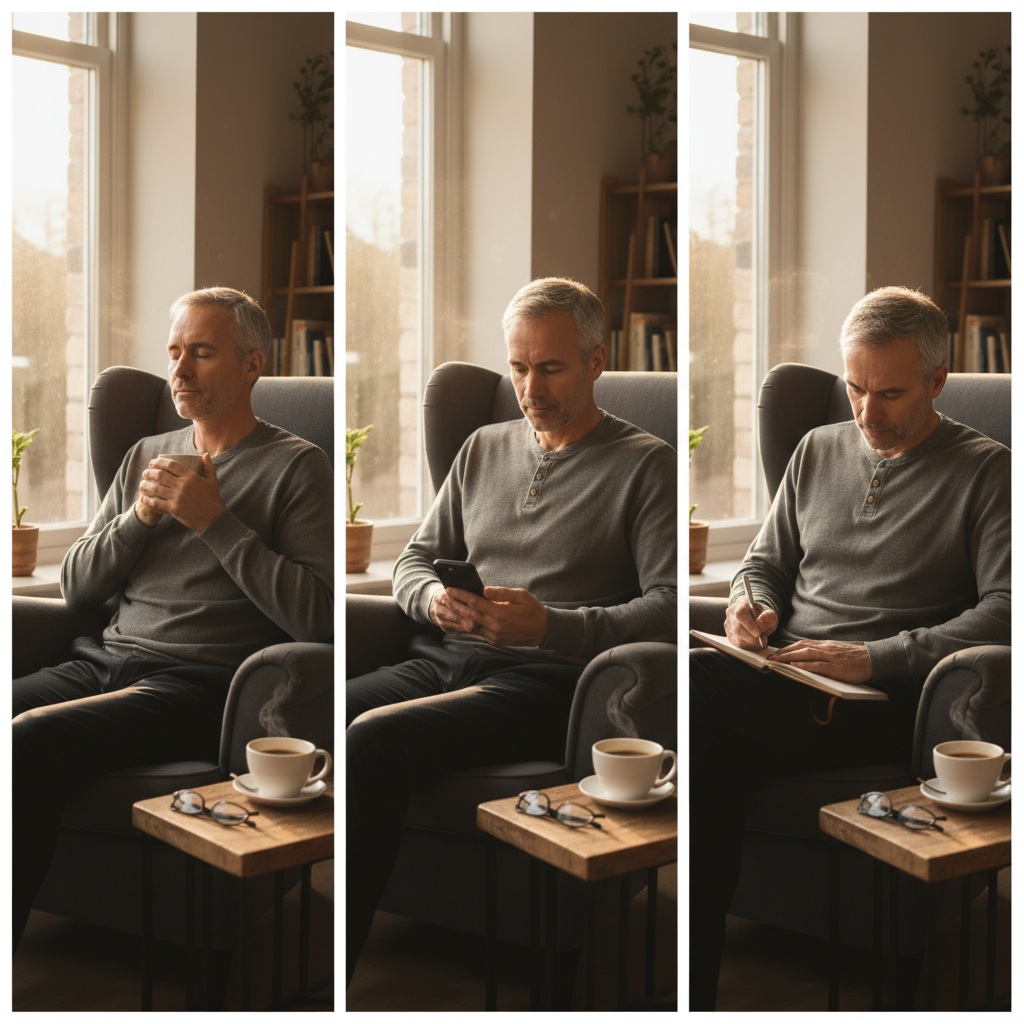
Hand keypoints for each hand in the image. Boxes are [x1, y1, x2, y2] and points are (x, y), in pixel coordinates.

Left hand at [136, 453, 225, 531]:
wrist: (212, 518)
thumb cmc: (212, 499)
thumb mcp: (213, 481)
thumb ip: (209, 466)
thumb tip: (205, 454)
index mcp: (191, 476)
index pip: (171, 465)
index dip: (159, 462)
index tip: (152, 463)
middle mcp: (183, 485)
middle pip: (160, 475)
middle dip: (149, 472)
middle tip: (145, 473)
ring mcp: (177, 497)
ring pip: (155, 488)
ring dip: (145, 485)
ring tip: (142, 484)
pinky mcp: (174, 508)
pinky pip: (156, 502)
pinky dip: (148, 500)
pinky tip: (144, 498)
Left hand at [429, 585, 548, 646]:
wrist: (543, 630)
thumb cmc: (533, 609)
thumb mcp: (520, 596)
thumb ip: (501, 593)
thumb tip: (484, 589)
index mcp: (500, 613)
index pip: (475, 602)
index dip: (461, 595)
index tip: (450, 589)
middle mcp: (494, 626)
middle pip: (468, 614)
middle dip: (455, 605)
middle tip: (444, 597)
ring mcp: (494, 636)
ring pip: (471, 625)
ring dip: (460, 616)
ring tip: (450, 607)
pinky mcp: (495, 641)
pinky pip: (478, 632)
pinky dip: (469, 625)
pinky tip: (463, 618)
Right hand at [725, 598, 777, 650]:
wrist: (757, 619)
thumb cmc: (762, 616)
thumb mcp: (770, 614)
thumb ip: (768, 617)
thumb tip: (761, 624)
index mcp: (741, 604)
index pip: (740, 614)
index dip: (749, 625)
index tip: (758, 633)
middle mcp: (731, 613)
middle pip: (738, 628)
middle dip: (752, 637)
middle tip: (763, 639)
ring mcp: (728, 625)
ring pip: (737, 638)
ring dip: (751, 642)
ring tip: (760, 640)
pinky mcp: (729, 635)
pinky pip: (737, 644)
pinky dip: (748, 645)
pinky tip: (754, 642)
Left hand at [768, 640, 871, 683]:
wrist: (872, 658)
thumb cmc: (854, 657)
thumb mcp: (836, 651)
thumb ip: (822, 652)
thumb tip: (807, 656)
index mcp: (824, 645)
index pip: (801, 644)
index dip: (787, 648)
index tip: (775, 652)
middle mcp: (825, 648)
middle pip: (799, 648)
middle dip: (783, 652)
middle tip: (769, 658)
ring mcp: (830, 657)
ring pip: (805, 654)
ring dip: (788, 657)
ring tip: (776, 661)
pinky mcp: (835, 667)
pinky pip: (817, 665)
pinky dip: (804, 665)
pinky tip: (794, 665)